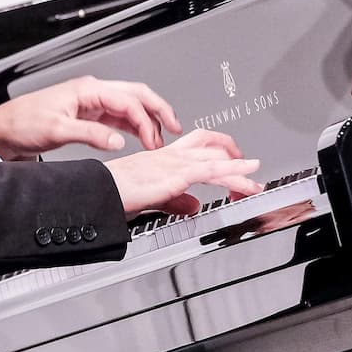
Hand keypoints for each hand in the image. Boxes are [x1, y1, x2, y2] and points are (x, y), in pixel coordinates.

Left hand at [0, 75, 180, 160]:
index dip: (145, 121)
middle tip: (176, 127)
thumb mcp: (57, 129)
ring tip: (161, 139)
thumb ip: (90, 135)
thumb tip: (118, 141)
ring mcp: (93, 103)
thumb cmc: (24, 122)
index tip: (154, 141)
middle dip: (158, 110)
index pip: (128, 101)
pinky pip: (119, 117)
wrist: (5, 129)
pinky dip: (134, 127)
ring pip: (130, 106)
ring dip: (148, 120)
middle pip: (136, 95)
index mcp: (88, 90)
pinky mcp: (90, 115)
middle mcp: (93, 93)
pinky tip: (141, 138)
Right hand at [104, 129, 262, 216]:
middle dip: (234, 156)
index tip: (235, 159)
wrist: (95, 191)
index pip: (199, 145)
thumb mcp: (151, 198)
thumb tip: (194, 205)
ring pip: (215, 160)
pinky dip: (231, 175)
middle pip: (211, 147)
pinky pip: (208, 172)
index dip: (220, 150)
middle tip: (250, 169)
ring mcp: (172, 165)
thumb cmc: (112, 192)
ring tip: (256, 179)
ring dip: (240, 170)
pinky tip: (244, 181)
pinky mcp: (172, 177)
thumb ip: (175, 202)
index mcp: (163, 158)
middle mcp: (171, 157)